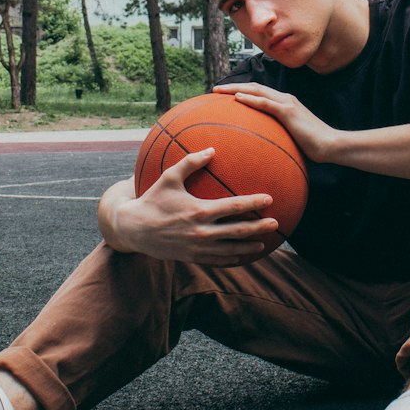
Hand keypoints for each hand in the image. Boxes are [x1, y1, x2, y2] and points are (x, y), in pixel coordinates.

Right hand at [103, 149, 278, 264]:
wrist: (134, 229)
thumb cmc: (152, 199)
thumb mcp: (169, 177)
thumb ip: (190, 162)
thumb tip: (211, 149)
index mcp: (198, 211)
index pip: (233, 207)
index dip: (253, 203)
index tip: (269, 199)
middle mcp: (201, 232)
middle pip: (237, 231)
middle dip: (259, 228)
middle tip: (276, 223)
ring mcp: (197, 248)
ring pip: (230, 249)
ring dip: (248, 246)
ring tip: (263, 243)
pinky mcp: (192, 257)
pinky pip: (217, 260)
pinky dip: (232, 259)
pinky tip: (241, 257)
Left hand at [213, 82, 334, 162]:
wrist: (331, 145)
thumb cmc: (313, 146)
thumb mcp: (292, 138)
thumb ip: (279, 136)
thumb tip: (266, 146)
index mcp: (285, 103)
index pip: (260, 93)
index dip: (242, 91)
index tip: (225, 95)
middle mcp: (285, 99)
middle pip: (254, 87)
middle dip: (233, 87)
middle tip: (215, 90)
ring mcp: (287, 103)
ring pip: (257, 91)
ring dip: (236, 89)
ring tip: (219, 91)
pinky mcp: (289, 112)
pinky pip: (265, 103)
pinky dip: (250, 99)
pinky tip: (237, 99)